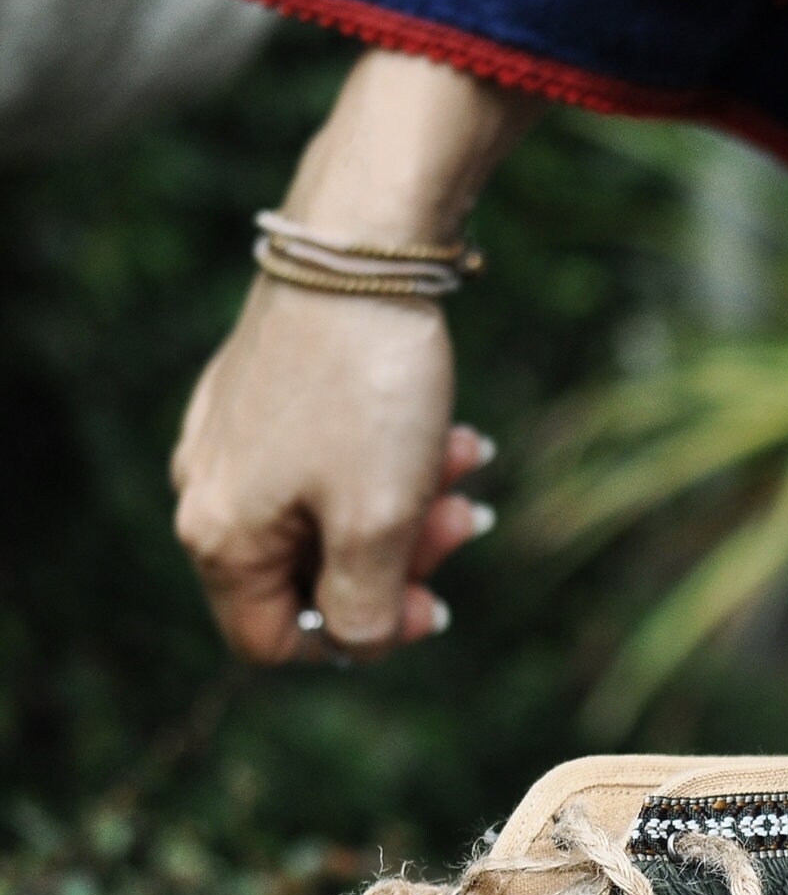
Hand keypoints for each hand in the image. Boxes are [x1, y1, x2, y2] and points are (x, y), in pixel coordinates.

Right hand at [166, 48, 541, 663]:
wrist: (363, 251)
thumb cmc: (367, 392)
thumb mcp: (378, 521)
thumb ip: (364, 608)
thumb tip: (358, 643)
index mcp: (220, 534)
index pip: (273, 637)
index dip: (357, 639)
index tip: (425, 603)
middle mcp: (211, 488)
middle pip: (316, 572)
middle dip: (404, 557)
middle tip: (468, 521)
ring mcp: (237, 435)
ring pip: (339, 509)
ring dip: (415, 502)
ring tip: (469, 462)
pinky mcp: (271, 392)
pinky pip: (340, 455)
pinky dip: (399, 456)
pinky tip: (454, 432)